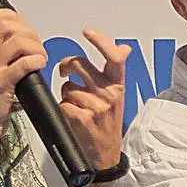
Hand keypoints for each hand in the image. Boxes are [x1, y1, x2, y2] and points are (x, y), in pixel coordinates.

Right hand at [0, 8, 47, 137]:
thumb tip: (15, 36)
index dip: (11, 17)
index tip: (24, 28)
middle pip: (4, 25)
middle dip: (27, 31)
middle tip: (36, 44)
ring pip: (16, 41)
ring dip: (35, 46)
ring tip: (40, 56)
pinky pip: (22, 64)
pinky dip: (36, 60)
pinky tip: (39, 64)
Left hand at [54, 29, 127, 173]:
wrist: (105, 155)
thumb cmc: (108, 124)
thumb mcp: (118, 96)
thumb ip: (115, 72)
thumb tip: (124, 48)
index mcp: (118, 85)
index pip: (113, 57)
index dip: (100, 40)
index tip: (87, 31)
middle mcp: (109, 94)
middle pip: (79, 64)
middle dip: (65, 66)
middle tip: (64, 72)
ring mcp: (96, 106)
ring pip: (67, 87)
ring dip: (65, 95)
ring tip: (76, 106)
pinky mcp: (81, 118)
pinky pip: (63, 103)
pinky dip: (63, 109)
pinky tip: (73, 118)